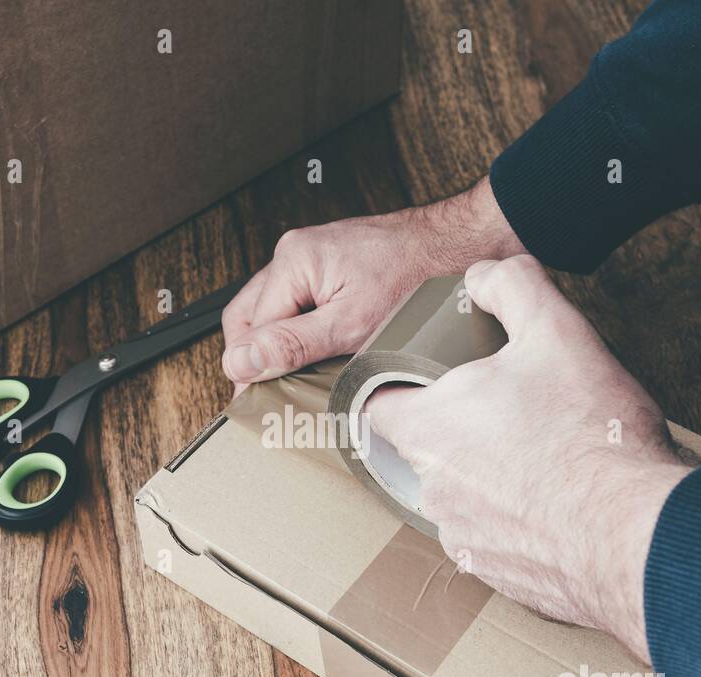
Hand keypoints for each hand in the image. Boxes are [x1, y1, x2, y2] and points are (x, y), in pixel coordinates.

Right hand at [221, 178, 522, 392]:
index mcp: (292, 262)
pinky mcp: (332, 264)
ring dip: (281, 344)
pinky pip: (300, 302)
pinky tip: (323, 350)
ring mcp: (313, 257)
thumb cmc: (418, 277)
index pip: (246, 331)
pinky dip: (304, 329)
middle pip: (250, 318)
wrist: (461, 247)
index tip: (260, 404)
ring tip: (302, 375)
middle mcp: (295, 253)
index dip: (252, 372)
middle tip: (275, 395)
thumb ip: (292, 345)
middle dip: (258, 357)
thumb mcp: (351, 325)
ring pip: (274, 311)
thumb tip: (239, 364)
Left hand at [363, 256, 691, 662]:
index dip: (401, 386)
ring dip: (493, 478)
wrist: (636, 534)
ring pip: (463, 496)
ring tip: (548, 459)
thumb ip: (512, 287)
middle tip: (514, 411)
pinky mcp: (499, 575)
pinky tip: (563, 505)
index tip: (432, 379)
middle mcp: (432, 491)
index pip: (377, 406)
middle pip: (427, 449)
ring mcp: (463, 538)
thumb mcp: (556, 331)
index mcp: (428, 430)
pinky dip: (522, 522)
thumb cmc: (590, 434)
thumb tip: (483, 276)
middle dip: (463, 429)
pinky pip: (498, 540)